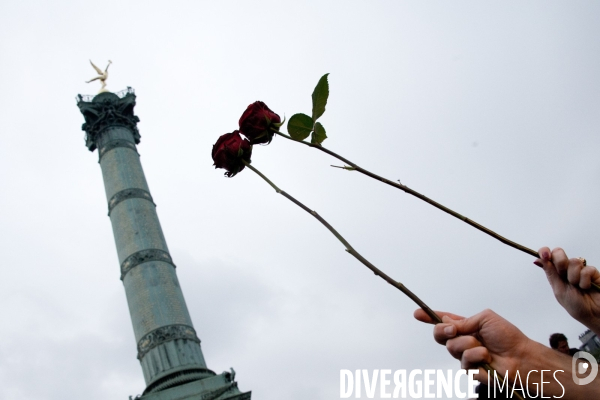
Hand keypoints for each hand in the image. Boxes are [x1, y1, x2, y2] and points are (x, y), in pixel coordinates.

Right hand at [414, 308, 530, 380]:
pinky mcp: (471, 371)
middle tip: (453, 329)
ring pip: (452, 348)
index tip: (417, 313)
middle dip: (443, 330)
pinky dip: (476, 357)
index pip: (444, 321)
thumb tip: (449, 323)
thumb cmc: (508, 337)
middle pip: (440, 335)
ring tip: (484, 348)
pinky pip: (464, 362)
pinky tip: (487, 358)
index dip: (429, 317)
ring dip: (468, 344)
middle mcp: (463, 341)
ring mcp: (466, 356)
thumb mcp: (485, 318)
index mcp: (466, 327)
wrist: (521, 358)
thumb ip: (464, 321)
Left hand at [537, 247, 599, 334]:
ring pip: (574, 261)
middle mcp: (566, 269)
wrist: (593, 315)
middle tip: (563, 275)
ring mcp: (580, 269)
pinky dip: (585, 281)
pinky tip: (587, 287)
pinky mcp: (593, 272)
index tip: (545, 255)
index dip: (544, 252)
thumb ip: (551, 273)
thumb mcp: (559, 290)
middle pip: (559, 252)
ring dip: (574, 277)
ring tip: (578, 287)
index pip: (547, 256)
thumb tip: (537, 260)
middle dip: (560, 262)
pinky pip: (587, 269)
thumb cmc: (576, 305)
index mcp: (555, 273)